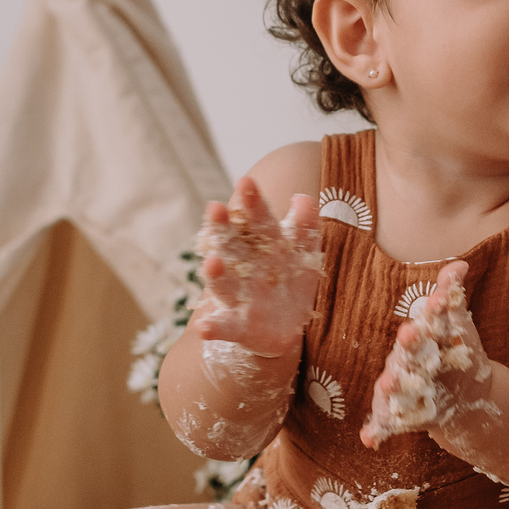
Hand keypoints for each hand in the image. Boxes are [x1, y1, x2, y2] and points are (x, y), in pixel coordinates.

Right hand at [191, 178, 320, 357]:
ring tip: (212, 261)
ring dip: (216, 274)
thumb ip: (305, 227)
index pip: (257, 221)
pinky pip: (223, 327)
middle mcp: (245, 269)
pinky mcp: (238, 327)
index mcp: (262, 247)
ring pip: (225, 284)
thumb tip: (303, 197)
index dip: (252, 203)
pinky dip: (212, 327)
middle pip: (231, 245)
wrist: (284, 327)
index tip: (246, 180)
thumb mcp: (304, 254)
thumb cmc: (290, 281)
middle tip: (215, 207)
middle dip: (222, 227)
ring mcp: (239, 298)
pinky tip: (202, 327)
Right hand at [361, 261, 493, 446]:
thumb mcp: (456, 328)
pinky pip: (383, 424)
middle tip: (411, 335)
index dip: (429, 317)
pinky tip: (369, 440)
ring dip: (389, 386)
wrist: (458, 397)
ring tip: (388, 385)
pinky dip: (375, 431)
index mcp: (417, 339)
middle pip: (403, 353)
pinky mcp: (396, 416)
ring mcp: (397, 390)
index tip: (436, 306)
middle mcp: (402, 362)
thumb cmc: (450, 354)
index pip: (422, 326)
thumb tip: (460, 264)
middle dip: (407, 346)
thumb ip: (451, 297)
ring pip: (390, 387)